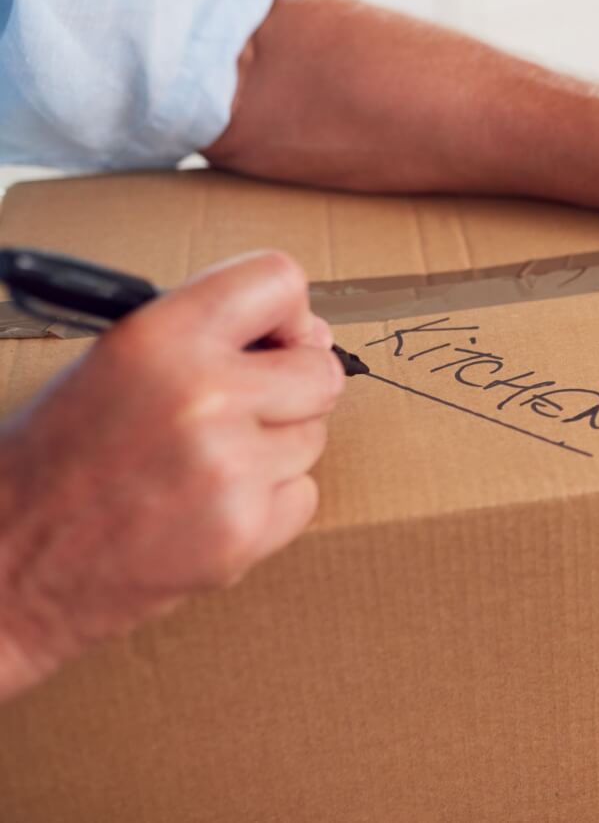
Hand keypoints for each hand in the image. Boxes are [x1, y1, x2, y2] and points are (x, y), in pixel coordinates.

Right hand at [0, 251, 342, 700]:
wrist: (5, 565)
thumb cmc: (55, 460)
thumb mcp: (113, 363)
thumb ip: (207, 336)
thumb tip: (311, 333)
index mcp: (158, 338)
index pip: (279, 280)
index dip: (286, 312)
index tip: (276, 337)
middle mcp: (202, 396)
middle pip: (320, 371)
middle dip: (293, 390)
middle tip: (241, 411)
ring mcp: (229, 468)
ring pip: (313, 438)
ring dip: (273, 451)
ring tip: (199, 466)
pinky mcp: (244, 531)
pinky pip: (303, 496)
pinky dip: (268, 505)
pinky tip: (206, 508)